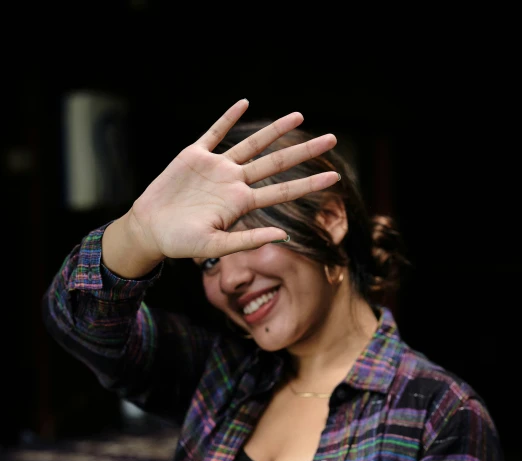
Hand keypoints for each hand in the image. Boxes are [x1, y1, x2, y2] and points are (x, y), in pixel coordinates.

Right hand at [125, 99, 337, 263]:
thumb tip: (283, 236)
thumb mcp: (215, 246)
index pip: (283, 191)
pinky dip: (228, 118)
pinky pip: (214, 132)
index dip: (309, 184)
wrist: (150, 230)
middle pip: (276, 163)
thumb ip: (248, 240)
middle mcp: (234, 183)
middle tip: (333, 139)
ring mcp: (216, 167)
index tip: (336, 177)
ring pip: (251, 144)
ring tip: (299, 116)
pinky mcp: (194, 155)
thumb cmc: (181, 242)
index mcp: (241, 204)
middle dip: (304, 151)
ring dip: (275, 130)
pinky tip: (244, 104)